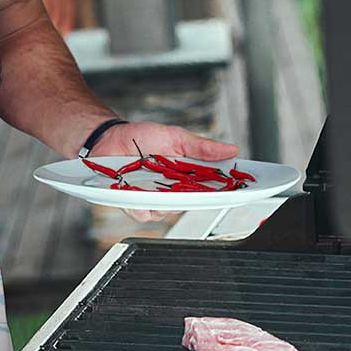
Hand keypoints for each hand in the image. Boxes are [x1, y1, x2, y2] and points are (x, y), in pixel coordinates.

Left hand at [92, 121, 239, 223]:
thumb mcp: (175, 137)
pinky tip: (137, 192)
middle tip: (197, 186)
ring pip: (167, 211)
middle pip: (192, 204)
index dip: (227, 191)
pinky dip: (141, 204)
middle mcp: (172, 191)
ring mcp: (153, 199)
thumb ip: (201, 147)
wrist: (109, 139)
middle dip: (196, 198)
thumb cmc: (141, 138)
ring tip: (158, 183)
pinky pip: (143, 212)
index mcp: (186, 176)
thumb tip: (231, 149)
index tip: (242, 189)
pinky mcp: (133, 204)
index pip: (212, 188)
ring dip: (164, 200)